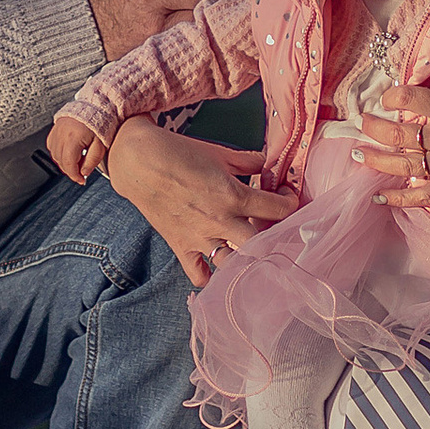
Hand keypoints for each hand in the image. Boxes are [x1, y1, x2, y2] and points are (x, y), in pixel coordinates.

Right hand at [46, 114, 106, 182]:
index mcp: (73, 138)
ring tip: (78, 160)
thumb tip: (84, 173)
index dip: (75, 175)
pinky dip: (59, 153)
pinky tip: (69, 153)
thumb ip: (92, 161)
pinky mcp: (54, 129)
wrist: (95, 106)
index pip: (68, 164)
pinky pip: (52, 147)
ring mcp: (56, 131)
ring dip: (64, 162)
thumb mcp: (100, 144)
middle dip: (71, 170)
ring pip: (54, 155)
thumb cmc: (100, 123)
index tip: (81, 180)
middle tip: (82, 170)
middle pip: (60, 161)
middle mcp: (61, 134)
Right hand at [104, 114, 300, 288]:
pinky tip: (218, 266)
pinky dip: (211, 275)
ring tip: (249, 247)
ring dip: (245, 258)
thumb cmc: (179, 153)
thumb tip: (266, 163)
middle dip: (273, 237)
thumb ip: (248, 161)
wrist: (139, 163)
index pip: (277, 209)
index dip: (289, 203)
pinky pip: (200, 275)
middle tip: (272, 227)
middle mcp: (221, 222)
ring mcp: (200, 238)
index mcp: (234, 195)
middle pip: (261, 244)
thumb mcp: (220, 152)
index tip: (287, 198)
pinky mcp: (182, 247)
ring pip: (234, 263)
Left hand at [357, 64, 429, 206]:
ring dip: (375, 159)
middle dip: (372, 127)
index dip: (391, 97)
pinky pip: (423, 195)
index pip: (407, 100)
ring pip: (402, 163)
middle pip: (397, 133)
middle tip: (361, 123)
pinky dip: (399, 198)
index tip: (387, 98)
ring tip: (356, 153)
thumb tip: (428, 68)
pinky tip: (378, 197)